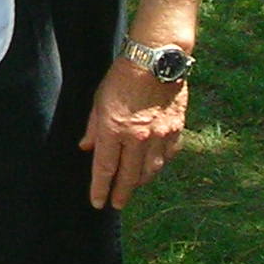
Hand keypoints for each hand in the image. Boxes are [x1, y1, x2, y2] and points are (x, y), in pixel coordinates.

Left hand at [81, 58, 185, 210]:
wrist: (155, 59)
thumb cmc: (122, 77)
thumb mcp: (99, 101)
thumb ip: (93, 128)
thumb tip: (87, 148)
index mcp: (114, 130)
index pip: (105, 169)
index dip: (100, 189)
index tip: (98, 202)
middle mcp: (138, 138)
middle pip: (129, 176)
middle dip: (122, 193)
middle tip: (117, 203)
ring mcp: (160, 135)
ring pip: (151, 170)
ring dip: (141, 181)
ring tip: (133, 186)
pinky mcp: (176, 129)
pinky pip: (168, 156)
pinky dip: (160, 164)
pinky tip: (154, 167)